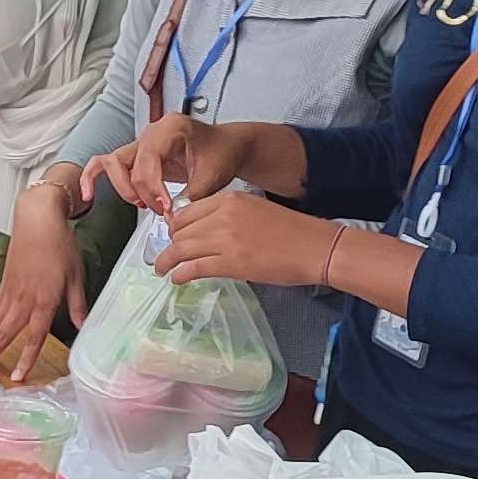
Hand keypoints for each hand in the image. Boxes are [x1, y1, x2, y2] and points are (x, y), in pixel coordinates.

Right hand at [0, 178, 89, 377]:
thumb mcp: (75, 275)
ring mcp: (12, 290)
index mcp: (45, 299)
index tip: (17, 376)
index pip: (35, 335)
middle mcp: (25, 298)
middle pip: (7, 331)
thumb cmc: (60, 244)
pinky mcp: (5, 281)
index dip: (26, 358)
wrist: (37, 218)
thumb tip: (83, 327)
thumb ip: (77, 304)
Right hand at [93, 112, 251, 209]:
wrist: (228, 147)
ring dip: (122, 187)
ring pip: (113, 162)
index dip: (153, 188)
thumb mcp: (213, 175)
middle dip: (141, 192)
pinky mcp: (137, 155)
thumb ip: (191, 195)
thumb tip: (171, 215)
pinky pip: (107, 163)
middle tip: (162, 210)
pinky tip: (88, 195)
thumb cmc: (222, 154)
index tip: (167, 209)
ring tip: (140, 204)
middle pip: (127, 162)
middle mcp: (151, 131)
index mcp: (171, 127)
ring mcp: (141, 142)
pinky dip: (94, 177)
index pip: (148, 159)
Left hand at [153, 189, 340, 288]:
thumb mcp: (255, 210)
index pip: (187, 211)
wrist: (314, 247)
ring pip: (182, 248)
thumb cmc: (291, 231)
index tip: (172, 236)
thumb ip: (228, 215)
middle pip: (181, 230)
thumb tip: (204, 231)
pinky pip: (194, 267)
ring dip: (168, 261)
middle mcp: (222, 216)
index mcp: (229, 200)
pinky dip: (181, 273)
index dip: (175, 226)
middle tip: (166, 255)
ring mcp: (225, 240)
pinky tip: (177, 278)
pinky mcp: (230, 263)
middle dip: (170, 244)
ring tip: (163, 269)